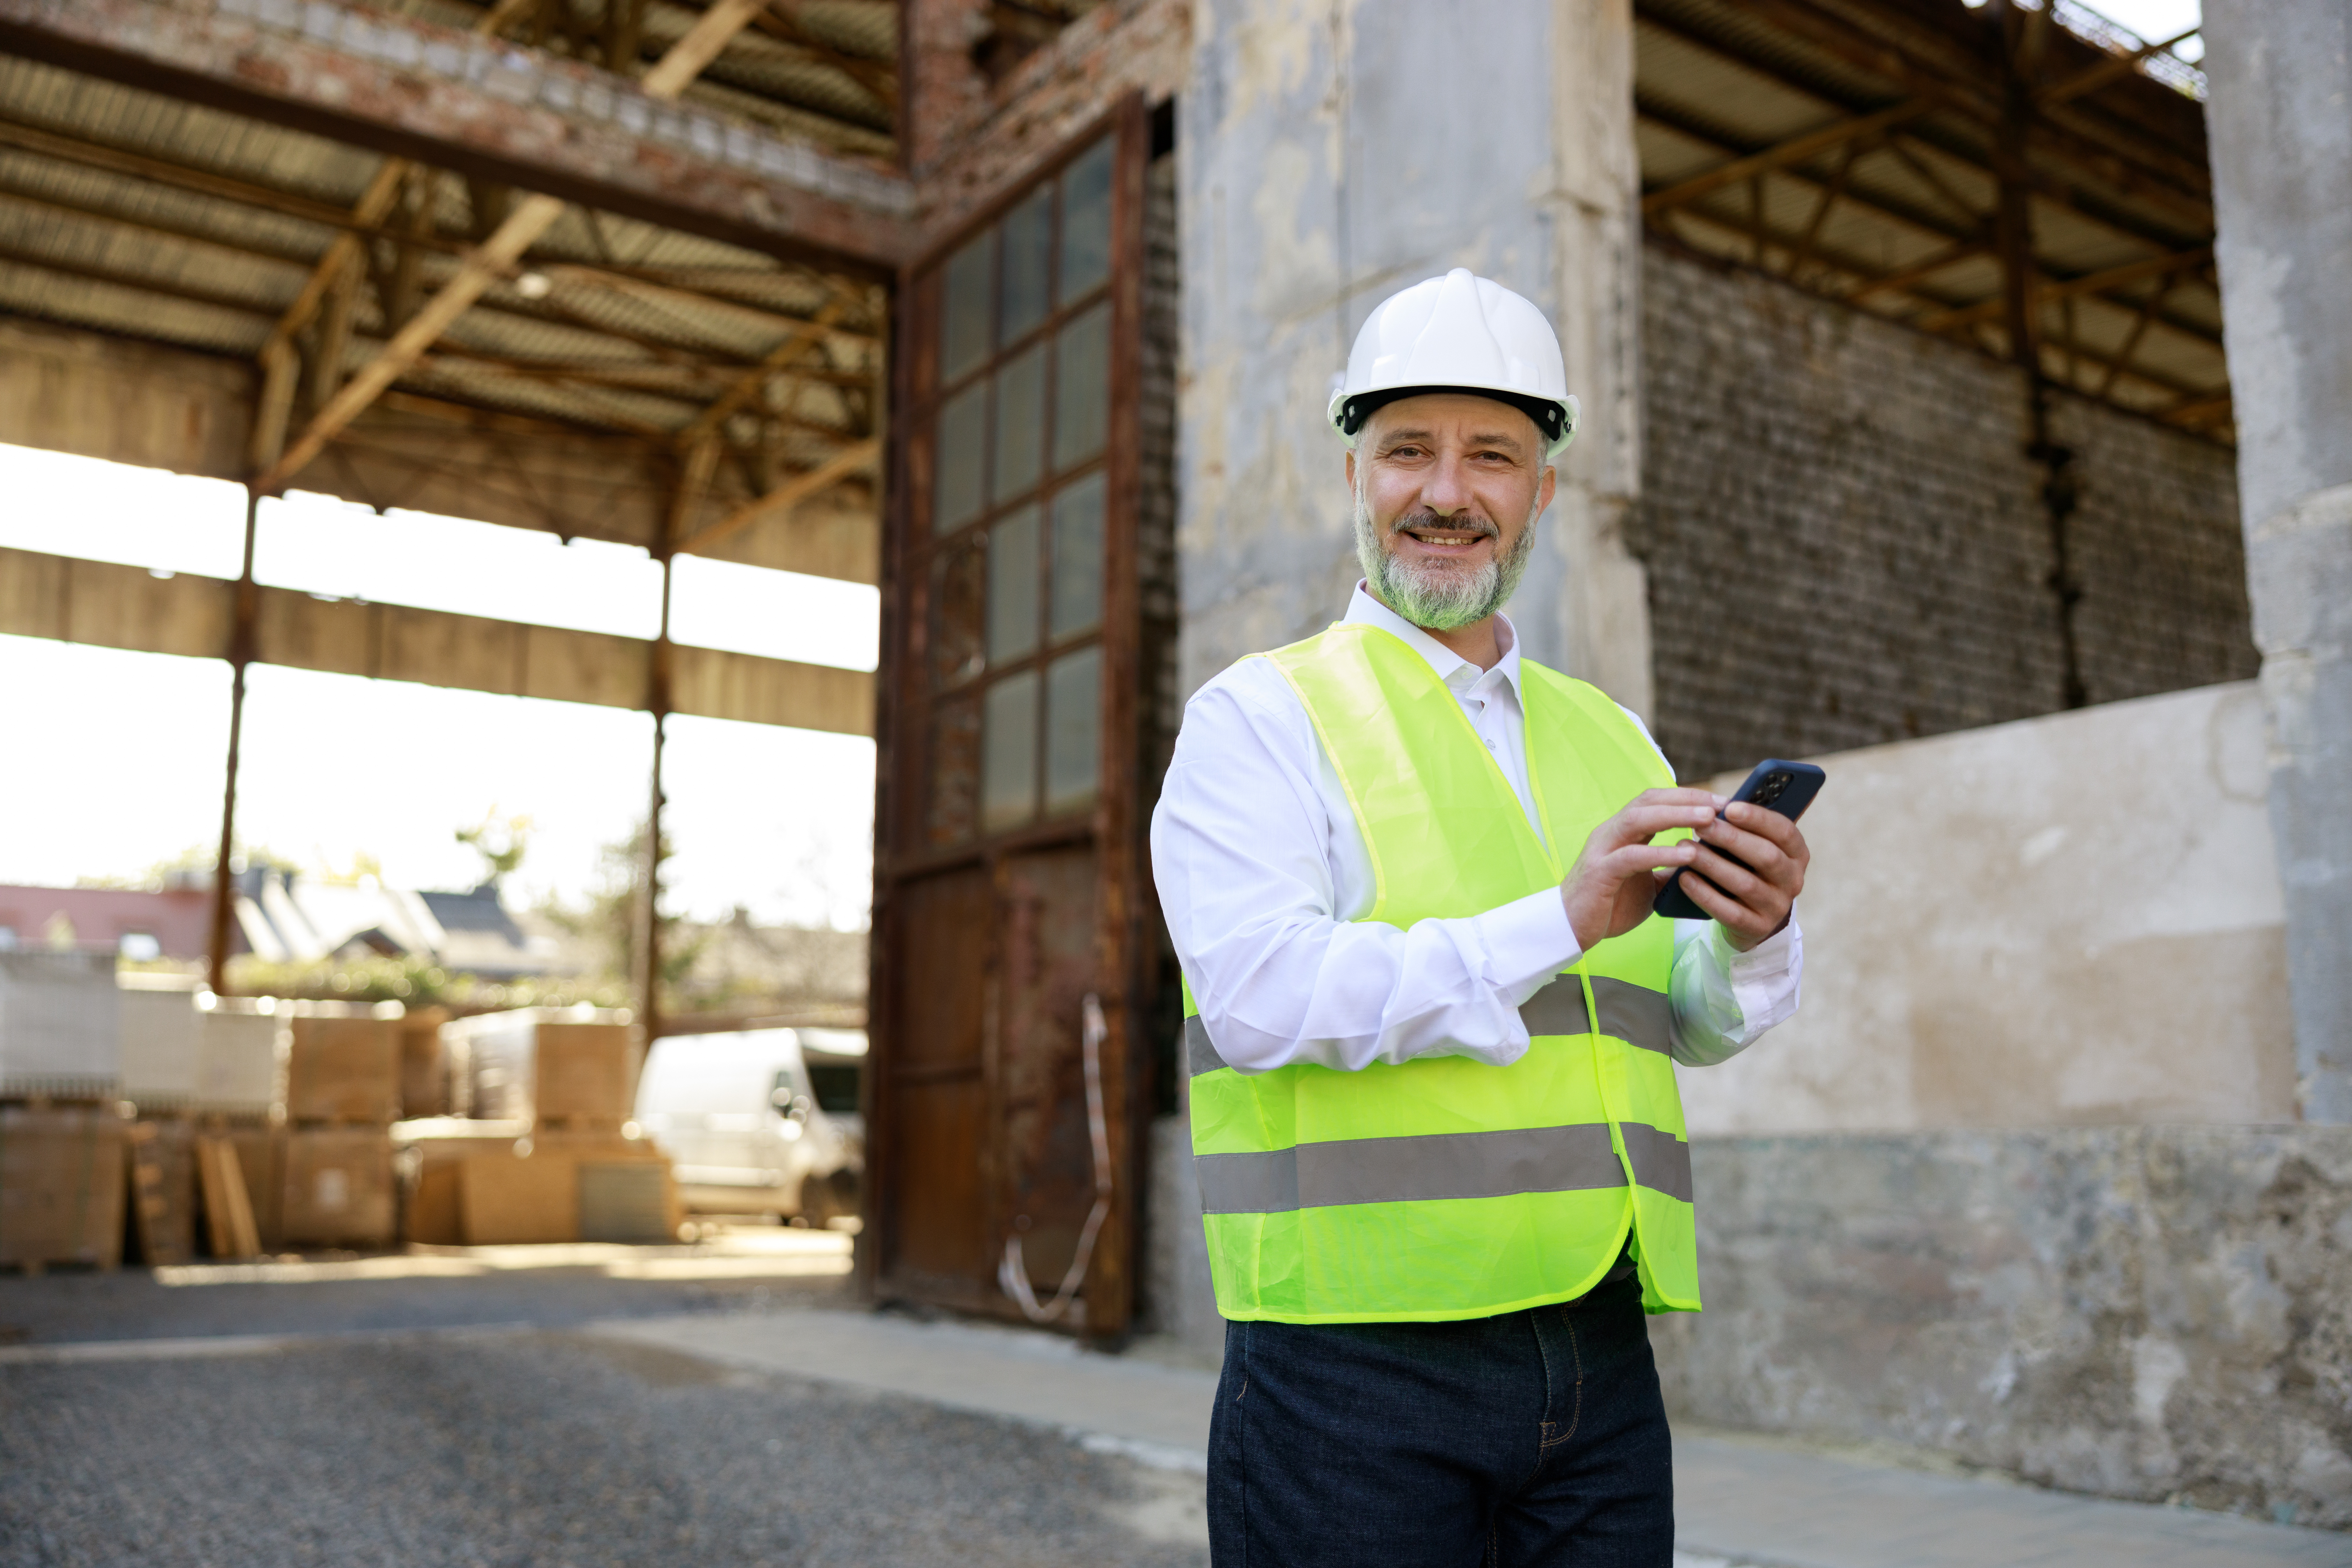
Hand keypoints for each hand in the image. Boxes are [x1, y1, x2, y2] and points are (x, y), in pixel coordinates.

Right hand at [1561, 789, 1722, 952]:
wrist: (1571, 930)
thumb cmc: (1610, 906)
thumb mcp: (1648, 883)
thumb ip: (1669, 868)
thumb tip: (1705, 860)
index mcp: (1623, 832)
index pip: (1656, 800)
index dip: (1688, 796)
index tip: (1722, 801)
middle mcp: (1611, 832)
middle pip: (1649, 801)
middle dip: (1687, 798)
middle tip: (1722, 802)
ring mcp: (1603, 849)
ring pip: (1640, 819)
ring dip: (1676, 815)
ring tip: (1708, 817)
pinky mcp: (1599, 872)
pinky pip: (1632, 856)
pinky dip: (1661, 852)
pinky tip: (1688, 853)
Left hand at [1674, 800, 1809, 950]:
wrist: (1751, 918)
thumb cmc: (1748, 868)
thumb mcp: (1754, 847)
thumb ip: (1747, 827)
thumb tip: (1720, 802)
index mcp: (1796, 853)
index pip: (1784, 831)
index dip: (1758, 818)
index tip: (1728, 807)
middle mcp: (1793, 880)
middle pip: (1766, 856)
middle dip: (1731, 838)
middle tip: (1700, 824)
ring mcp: (1777, 907)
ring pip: (1745, 883)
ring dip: (1713, 864)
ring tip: (1685, 848)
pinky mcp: (1757, 928)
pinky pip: (1729, 912)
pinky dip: (1705, 894)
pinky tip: (1684, 878)